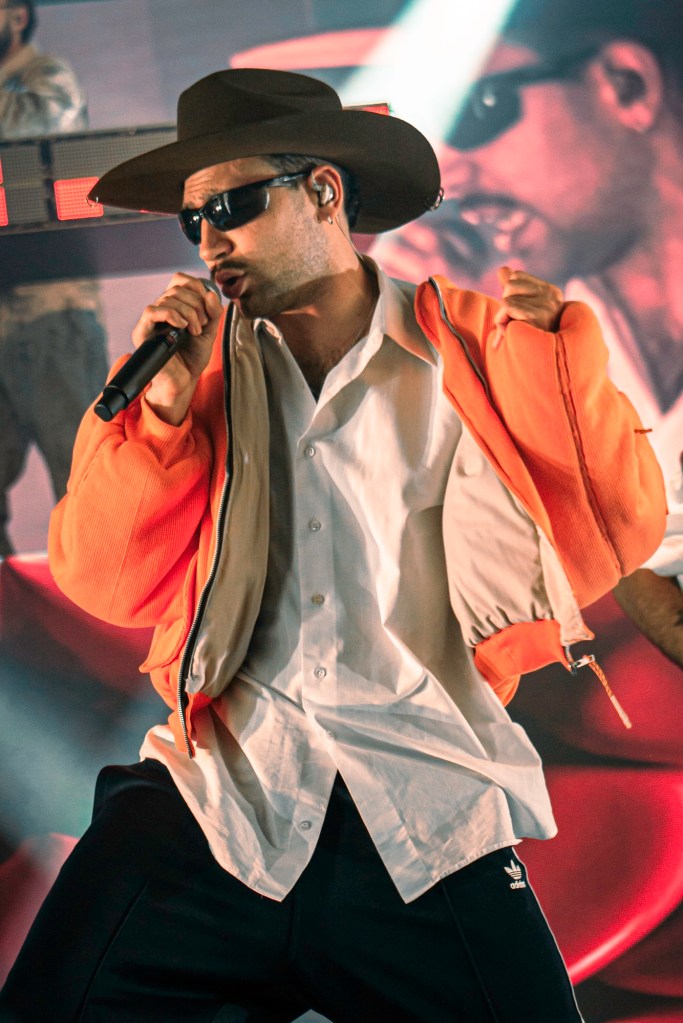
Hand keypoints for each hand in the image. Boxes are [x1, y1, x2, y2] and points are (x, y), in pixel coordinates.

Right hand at [132, 273, 222, 423]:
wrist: (184, 380)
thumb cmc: (193, 357)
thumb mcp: (210, 331)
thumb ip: (213, 313)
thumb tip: (210, 293)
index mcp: (175, 306)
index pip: (179, 280)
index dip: (196, 286)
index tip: (208, 304)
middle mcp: (161, 310)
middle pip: (176, 289)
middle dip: (197, 305)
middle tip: (203, 325)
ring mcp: (151, 321)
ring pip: (167, 299)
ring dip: (189, 313)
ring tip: (196, 331)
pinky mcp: (142, 332)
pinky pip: (152, 311)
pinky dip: (171, 314)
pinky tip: (182, 326)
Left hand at [493, 266, 563, 347]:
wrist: (535, 367)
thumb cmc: (524, 339)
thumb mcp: (517, 309)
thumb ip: (512, 288)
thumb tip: (503, 269)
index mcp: (551, 292)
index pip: (515, 277)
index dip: (508, 296)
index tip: (518, 315)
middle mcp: (553, 297)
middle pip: (510, 285)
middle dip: (504, 305)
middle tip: (515, 325)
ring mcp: (547, 307)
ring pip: (507, 297)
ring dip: (502, 317)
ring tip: (515, 331)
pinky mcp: (538, 318)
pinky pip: (507, 308)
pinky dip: (501, 322)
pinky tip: (512, 335)